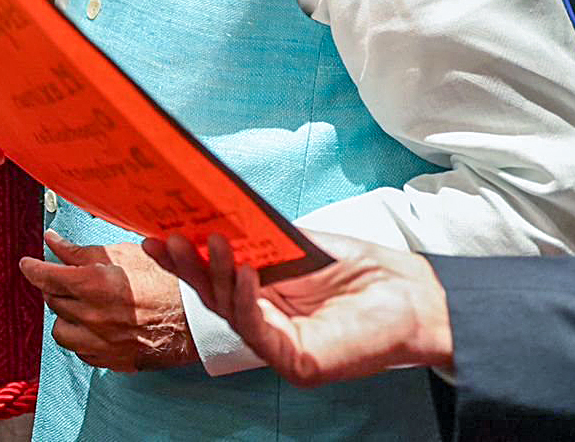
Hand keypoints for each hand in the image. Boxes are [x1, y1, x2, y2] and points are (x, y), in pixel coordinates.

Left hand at [19, 234, 195, 372]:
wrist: (197, 319)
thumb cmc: (165, 280)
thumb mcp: (123, 254)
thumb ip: (80, 251)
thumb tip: (52, 241)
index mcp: (94, 283)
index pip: (45, 276)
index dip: (32, 268)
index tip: (27, 263)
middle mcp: (92, 314)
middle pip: (52, 300)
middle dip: (54, 286)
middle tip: (67, 278)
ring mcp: (100, 341)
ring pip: (60, 329)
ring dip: (65, 315)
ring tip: (81, 304)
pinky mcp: (110, 359)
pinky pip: (80, 350)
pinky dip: (82, 337)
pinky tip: (95, 325)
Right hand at [143, 231, 454, 385]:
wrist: (416, 296)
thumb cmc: (364, 271)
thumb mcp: (299, 244)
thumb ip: (258, 237)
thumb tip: (214, 213)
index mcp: (263, 296)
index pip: (214, 278)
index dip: (186, 258)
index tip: (158, 233)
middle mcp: (265, 323)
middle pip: (212, 296)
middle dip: (187, 266)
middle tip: (168, 238)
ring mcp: (277, 346)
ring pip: (229, 312)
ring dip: (215, 274)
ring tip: (211, 240)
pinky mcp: (294, 361)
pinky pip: (257, 330)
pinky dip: (246, 298)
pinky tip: (243, 270)